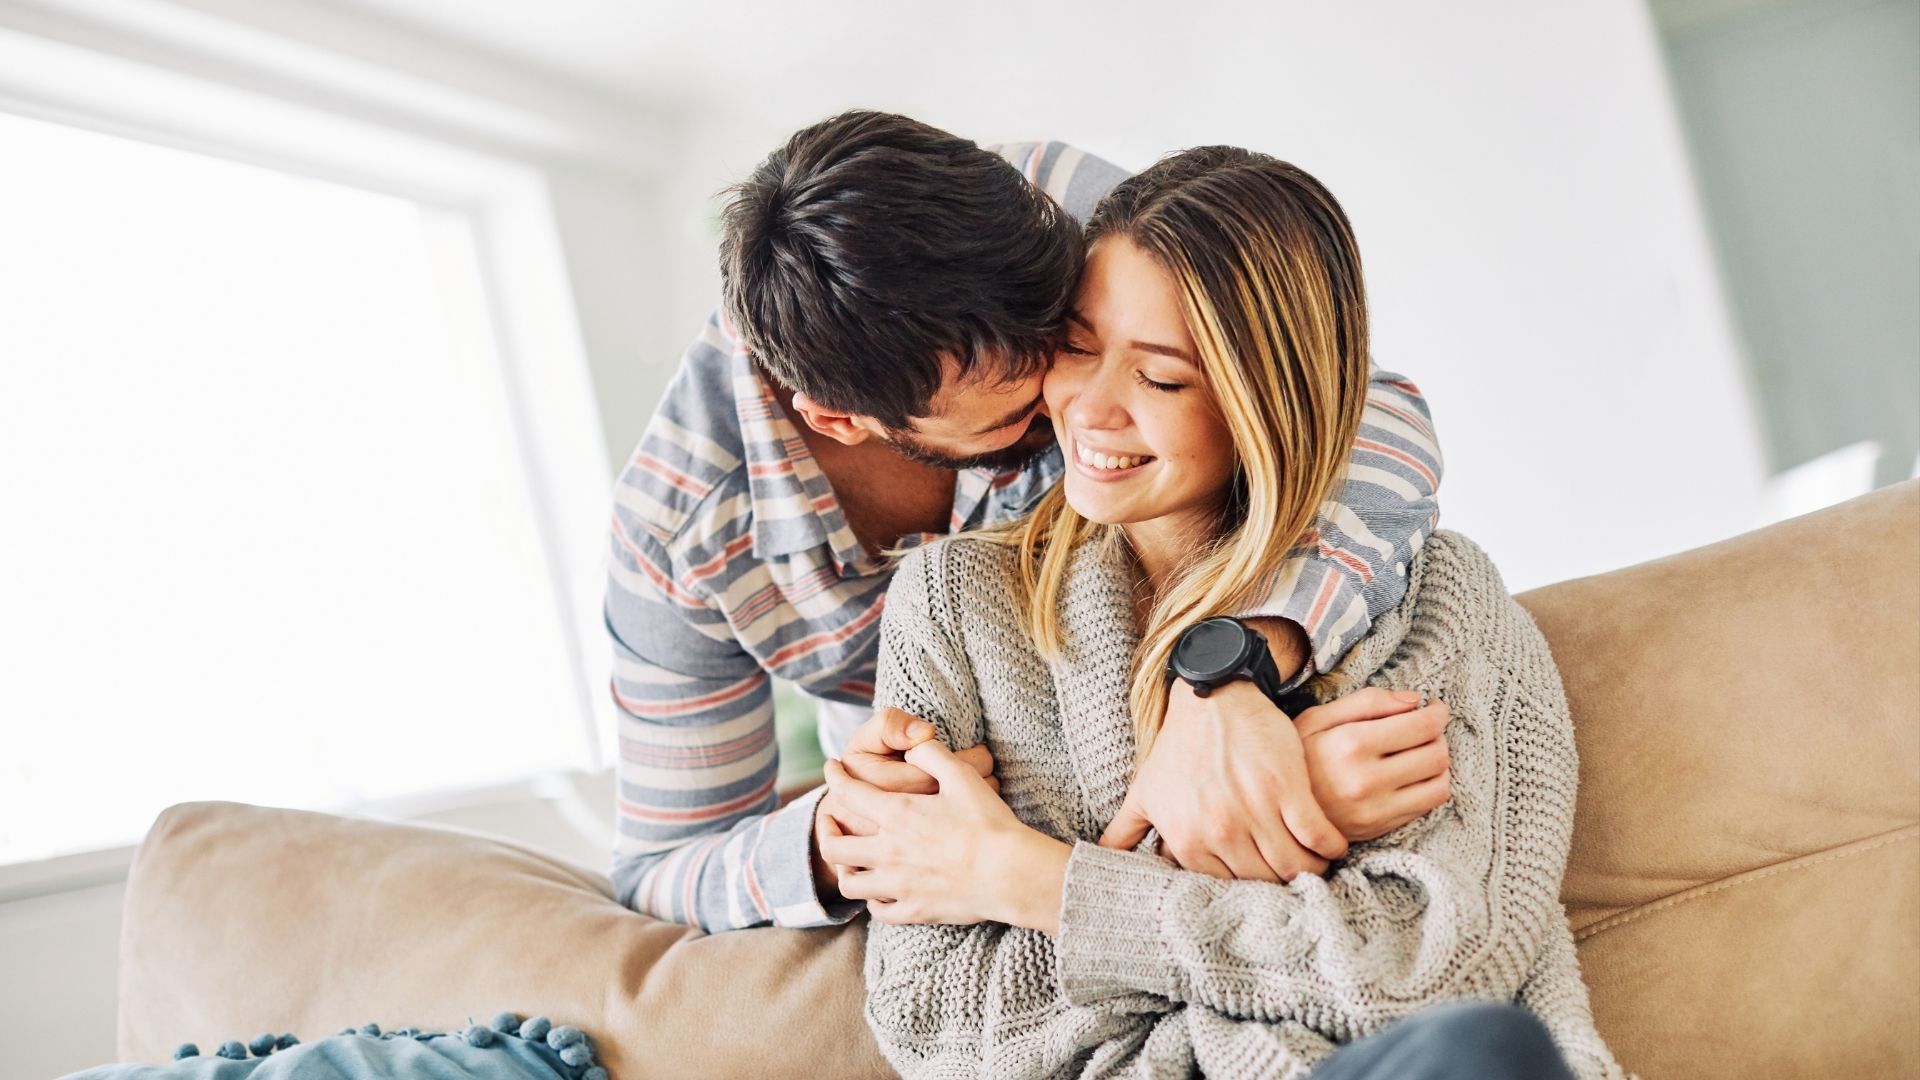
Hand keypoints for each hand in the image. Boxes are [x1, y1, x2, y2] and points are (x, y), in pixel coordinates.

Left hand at [813, 707, 995, 898]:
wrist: (1010, 874)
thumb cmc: (988, 823)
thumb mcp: (961, 776)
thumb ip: (931, 754)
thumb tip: (913, 746)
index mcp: (897, 815)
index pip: (848, 793)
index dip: (834, 776)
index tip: (831, 768)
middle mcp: (888, 852)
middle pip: (834, 847)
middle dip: (825, 830)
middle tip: (830, 820)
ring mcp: (898, 886)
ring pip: (850, 884)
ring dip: (845, 870)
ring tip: (849, 860)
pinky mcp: (915, 911)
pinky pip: (879, 912)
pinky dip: (873, 901)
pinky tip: (880, 892)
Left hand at [1100, 679, 1342, 882]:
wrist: (1211, 697)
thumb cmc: (1177, 747)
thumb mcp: (1144, 791)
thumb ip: (1125, 832)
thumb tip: (1101, 861)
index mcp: (1186, 839)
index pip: (1228, 890)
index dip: (1248, 890)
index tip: (1262, 882)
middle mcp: (1220, 831)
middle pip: (1265, 884)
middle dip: (1282, 885)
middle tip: (1294, 876)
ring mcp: (1256, 810)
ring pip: (1296, 867)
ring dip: (1311, 871)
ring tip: (1314, 864)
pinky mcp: (1288, 788)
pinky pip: (1319, 836)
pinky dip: (1330, 847)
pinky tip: (1331, 844)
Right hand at [1294, 688, 1452, 841]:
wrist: (1274, 807)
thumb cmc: (1296, 756)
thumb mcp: (1318, 717)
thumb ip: (1367, 702)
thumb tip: (1415, 700)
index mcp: (1350, 744)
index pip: (1422, 726)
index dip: (1438, 713)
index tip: (1435, 709)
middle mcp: (1366, 780)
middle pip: (1437, 754)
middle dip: (1440, 737)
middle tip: (1427, 730)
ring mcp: (1374, 810)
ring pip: (1440, 784)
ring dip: (1440, 765)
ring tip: (1422, 753)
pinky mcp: (1379, 829)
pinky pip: (1426, 806)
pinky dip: (1429, 787)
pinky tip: (1412, 776)